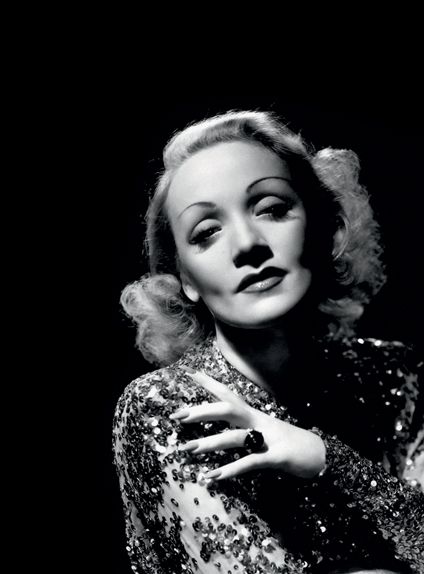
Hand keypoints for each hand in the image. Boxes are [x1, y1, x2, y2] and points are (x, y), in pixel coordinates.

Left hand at [170, 368, 325, 480]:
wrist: (322, 455)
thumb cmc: (287, 443)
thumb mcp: (264, 431)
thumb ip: (243, 428)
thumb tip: (221, 431)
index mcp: (255, 415)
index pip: (229, 394)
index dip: (210, 383)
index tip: (188, 371)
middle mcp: (260, 422)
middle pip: (229, 409)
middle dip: (202, 411)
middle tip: (177, 416)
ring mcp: (270, 438)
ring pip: (236, 437)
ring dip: (210, 443)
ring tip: (187, 449)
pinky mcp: (278, 457)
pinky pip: (251, 462)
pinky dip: (231, 469)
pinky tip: (213, 476)